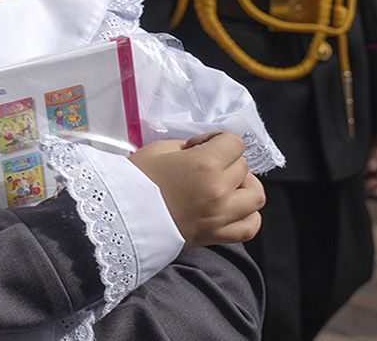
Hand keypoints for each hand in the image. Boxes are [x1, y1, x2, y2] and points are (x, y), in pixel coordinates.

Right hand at [129, 132, 265, 247]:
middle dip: (226, 162)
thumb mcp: (159, 150)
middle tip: (206, 166)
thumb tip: (203, 151)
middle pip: (243, 167)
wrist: (120, 219)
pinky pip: (249, 227)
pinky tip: (234, 209)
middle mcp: (219, 190)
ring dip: (245, 187)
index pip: (234, 143)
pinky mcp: (215, 236)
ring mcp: (220, 216)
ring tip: (228, 186)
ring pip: (256, 196)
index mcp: (205, 164)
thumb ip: (188, 147)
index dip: (218, 140)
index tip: (201, 147)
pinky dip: (248, 216)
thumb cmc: (135, 181)